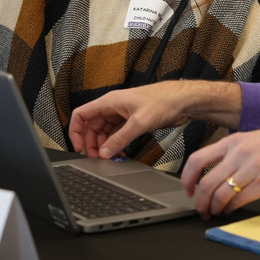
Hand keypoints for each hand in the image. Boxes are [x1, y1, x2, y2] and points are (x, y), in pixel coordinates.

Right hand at [68, 80, 241, 158]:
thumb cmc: (164, 100)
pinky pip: (117, 135)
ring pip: (104, 132)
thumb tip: (105, 152)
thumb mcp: (139, 122)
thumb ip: (120, 139)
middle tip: (96, 158)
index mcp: (110, 101)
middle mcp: (114, 107)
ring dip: (104, 146)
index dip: (75, 131)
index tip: (79, 147)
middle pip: (92, 126)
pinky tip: (120, 154)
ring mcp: (123, 114)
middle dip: (91, 143)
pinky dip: (116, 145)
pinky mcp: (132, 121)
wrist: (184, 100)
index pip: (81, 115)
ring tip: (109, 159)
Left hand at [180, 120, 259, 218]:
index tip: (188, 190)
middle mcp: (238, 154)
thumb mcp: (247, 140)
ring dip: (214, 208)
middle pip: (207, 183)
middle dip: (200, 202)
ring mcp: (250, 169)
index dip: (187, 178)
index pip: (197, 160)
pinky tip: (229, 209)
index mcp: (231, 142)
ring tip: (214, 211)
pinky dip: (230, 209)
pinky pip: (239, 201)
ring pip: (221, 195)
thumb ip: (228, 154)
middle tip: (201, 208)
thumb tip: (212, 175)